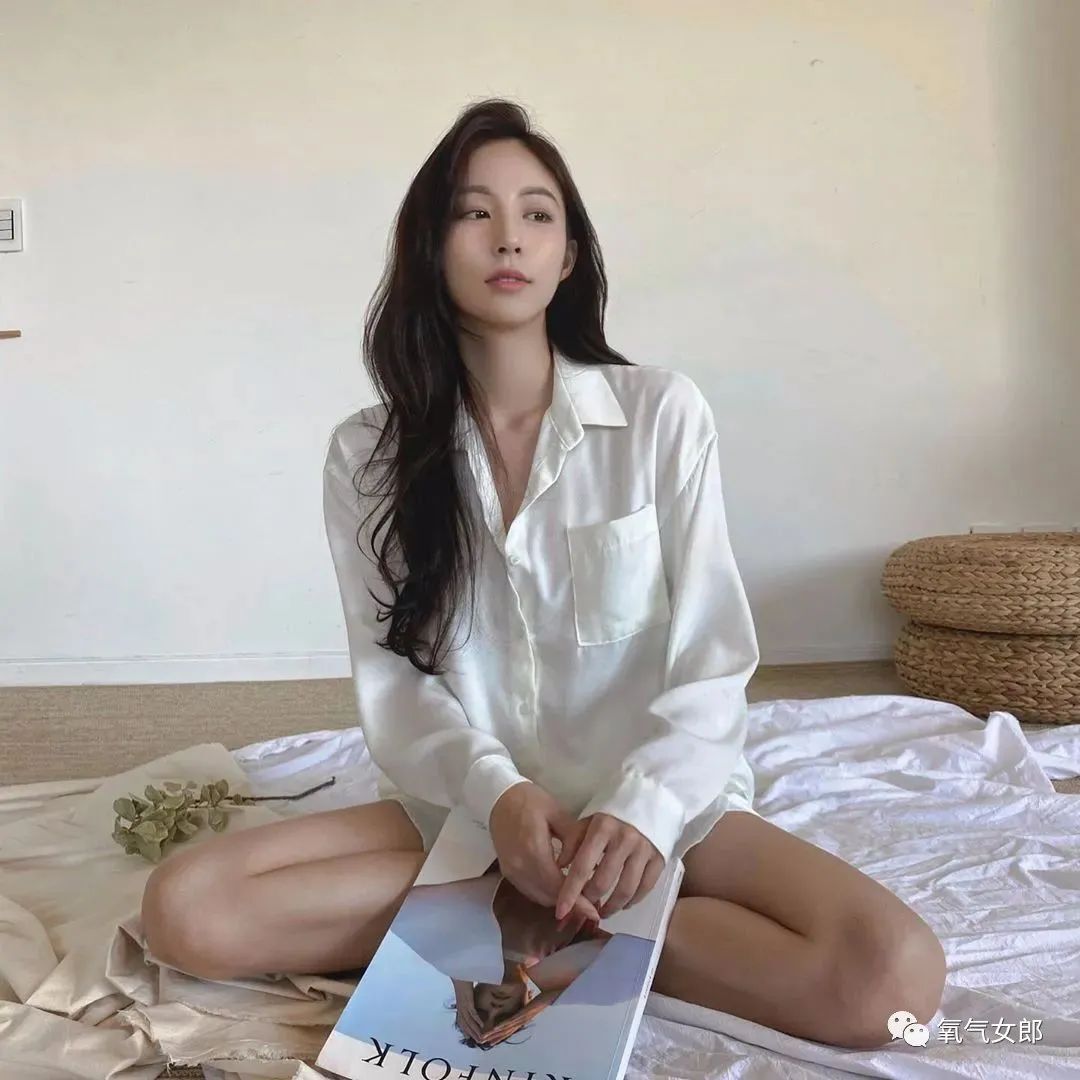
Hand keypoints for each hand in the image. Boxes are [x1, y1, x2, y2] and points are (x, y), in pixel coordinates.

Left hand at [451, 979, 483, 1041]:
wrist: (457, 970)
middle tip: (478, 1041)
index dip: (465, 1028)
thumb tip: (471, 993)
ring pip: (469, 1021)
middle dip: (471, 1033)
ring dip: (475, 1030)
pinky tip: (482, 1026)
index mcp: (460, 1004)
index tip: (469, 1036)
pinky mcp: (467, 1000)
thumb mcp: (465, 987)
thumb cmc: (461, 977)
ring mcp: (464, 1003)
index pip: (461, 1019)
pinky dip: (477, 1020)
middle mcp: (461, 1006)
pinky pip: (472, 1013)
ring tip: (481, 1038)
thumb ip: (468, 992)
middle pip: (465, 1023)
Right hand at [489, 782, 600, 922]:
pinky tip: (560, 890)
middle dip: (570, 905)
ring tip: (579, 901)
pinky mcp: (508, 872)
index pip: (557, 885)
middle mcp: (519, 865)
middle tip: (592, 908)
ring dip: (558, 901)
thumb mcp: (556, 812)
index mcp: (533, 849)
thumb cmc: (530, 800)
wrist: (499, 797)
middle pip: (548, 895)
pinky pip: (530, 891)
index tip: (594, 911)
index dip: (576, 901)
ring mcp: (511, 871)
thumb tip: (591, 861)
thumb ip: (574, 836)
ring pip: (539, 897)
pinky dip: (546, 895)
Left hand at [554, 812, 663, 919]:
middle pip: (603, 882)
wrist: (651, 797)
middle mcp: (624, 839)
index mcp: (603, 828)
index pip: (582, 867)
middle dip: (590, 900)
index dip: (570, 892)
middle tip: (583, 907)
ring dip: (612, 907)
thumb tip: (559, 866)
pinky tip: (624, 904)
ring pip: (625, 890)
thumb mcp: (590, 820)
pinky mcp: (660, 858)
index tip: (560, 911)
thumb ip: (573, 841)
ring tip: (602, 912)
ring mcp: (644, 850)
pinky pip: (645, 888)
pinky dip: (633, 901)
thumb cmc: (613, 813)